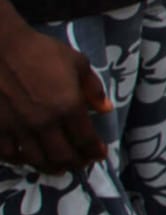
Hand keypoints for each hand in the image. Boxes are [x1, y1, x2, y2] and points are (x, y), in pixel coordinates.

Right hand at [0, 24, 109, 172]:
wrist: (0, 47)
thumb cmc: (41, 51)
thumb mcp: (77, 63)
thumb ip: (93, 88)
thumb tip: (106, 109)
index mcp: (68, 106)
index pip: (85, 139)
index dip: (94, 151)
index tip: (100, 155)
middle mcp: (44, 122)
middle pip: (62, 156)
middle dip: (76, 163)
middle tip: (81, 163)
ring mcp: (18, 128)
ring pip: (37, 160)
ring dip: (51, 167)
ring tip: (59, 167)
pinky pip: (9, 154)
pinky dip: (21, 161)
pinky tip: (28, 159)